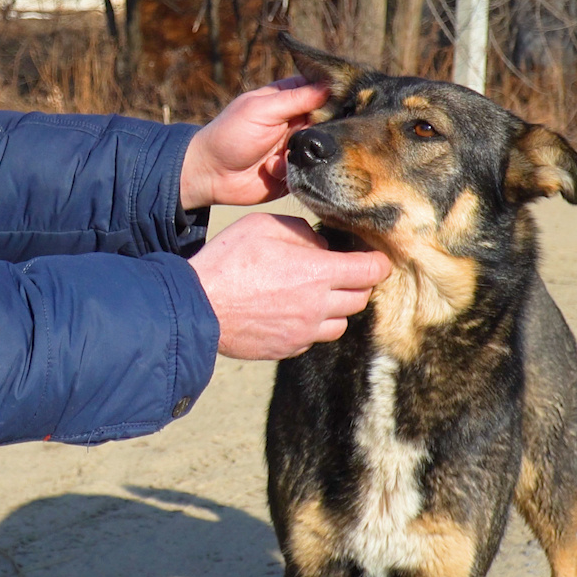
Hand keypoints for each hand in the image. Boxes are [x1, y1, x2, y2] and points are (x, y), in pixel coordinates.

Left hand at [179, 77, 332, 208]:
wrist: (211, 175)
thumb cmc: (230, 134)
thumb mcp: (261, 110)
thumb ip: (295, 98)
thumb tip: (330, 86)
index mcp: (287, 99)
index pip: (320, 89)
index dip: (334, 92)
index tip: (347, 98)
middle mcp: (295, 121)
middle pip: (328, 119)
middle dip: (322, 128)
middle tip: (306, 132)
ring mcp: (297, 146)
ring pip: (322, 147)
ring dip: (303, 151)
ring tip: (280, 153)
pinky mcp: (295, 170)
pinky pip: (309, 170)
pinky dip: (291, 169)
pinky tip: (270, 168)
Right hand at [189, 213, 390, 359]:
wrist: (198, 306)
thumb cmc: (228, 261)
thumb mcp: (264, 226)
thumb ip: (302, 233)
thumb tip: (322, 245)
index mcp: (318, 273)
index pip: (371, 271)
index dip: (377, 262)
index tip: (372, 257)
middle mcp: (318, 307)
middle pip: (360, 298)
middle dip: (357, 283)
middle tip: (339, 270)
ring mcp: (304, 332)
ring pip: (340, 324)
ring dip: (336, 308)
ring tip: (314, 293)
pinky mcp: (287, 349)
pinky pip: (313, 339)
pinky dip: (311, 326)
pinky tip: (290, 312)